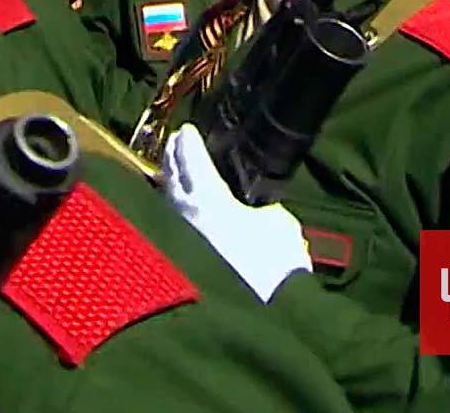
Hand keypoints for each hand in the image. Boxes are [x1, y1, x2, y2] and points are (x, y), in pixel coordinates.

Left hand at [160, 124, 309, 301]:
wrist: (260, 319)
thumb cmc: (275, 268)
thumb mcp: (282, 228)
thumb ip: (264, 211)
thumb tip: (255, 214)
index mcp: (207, 199)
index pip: (192, 160)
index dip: (189, 143)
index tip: (186, 130)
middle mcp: (182, 216)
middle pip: (171, 178)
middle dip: (172, 159)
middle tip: (174, 145)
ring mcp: (175, 241)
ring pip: (167, 204)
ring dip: (170, 186)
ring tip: (174, 176)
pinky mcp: (176, 262)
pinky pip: (171, 227)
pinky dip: (174, 213)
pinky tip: (181, 214)